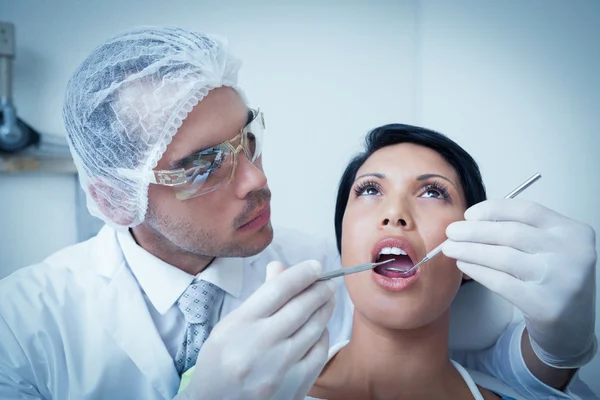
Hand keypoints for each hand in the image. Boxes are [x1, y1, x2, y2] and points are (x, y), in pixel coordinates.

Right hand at [178, 260, 334, 399]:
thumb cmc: (219, 364)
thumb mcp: (229, 325)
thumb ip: (259, 298)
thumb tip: (282, 268)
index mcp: (241, 325)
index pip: (279, 289)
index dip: (302, 274)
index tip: (315, 267)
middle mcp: (261, 345)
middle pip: (301, 307)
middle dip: (320, 289)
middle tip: (328, 281)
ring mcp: (281, 368)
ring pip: (315, 328)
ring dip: (325, 309)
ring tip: (327, 299)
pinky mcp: (296, 385)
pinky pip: (319, 352)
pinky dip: (323, 335)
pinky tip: (320, 328)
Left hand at [442, 199, 596, 367]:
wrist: (573, 326)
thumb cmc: (553, 280)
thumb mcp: (550, 248)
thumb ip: (522, 231)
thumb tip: (472, 222)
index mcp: (572, 231)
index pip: (527, 210)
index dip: (493, 210)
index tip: (469, 215)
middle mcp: (571, 253)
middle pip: (511, 233)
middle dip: (473, 231)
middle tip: (451, 232)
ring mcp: (560, 280)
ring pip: (503, 256)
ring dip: (470, 250)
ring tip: (450, 248)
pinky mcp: (544, 305)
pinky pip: (501, 282)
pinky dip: (477, 271)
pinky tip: (464, 266)